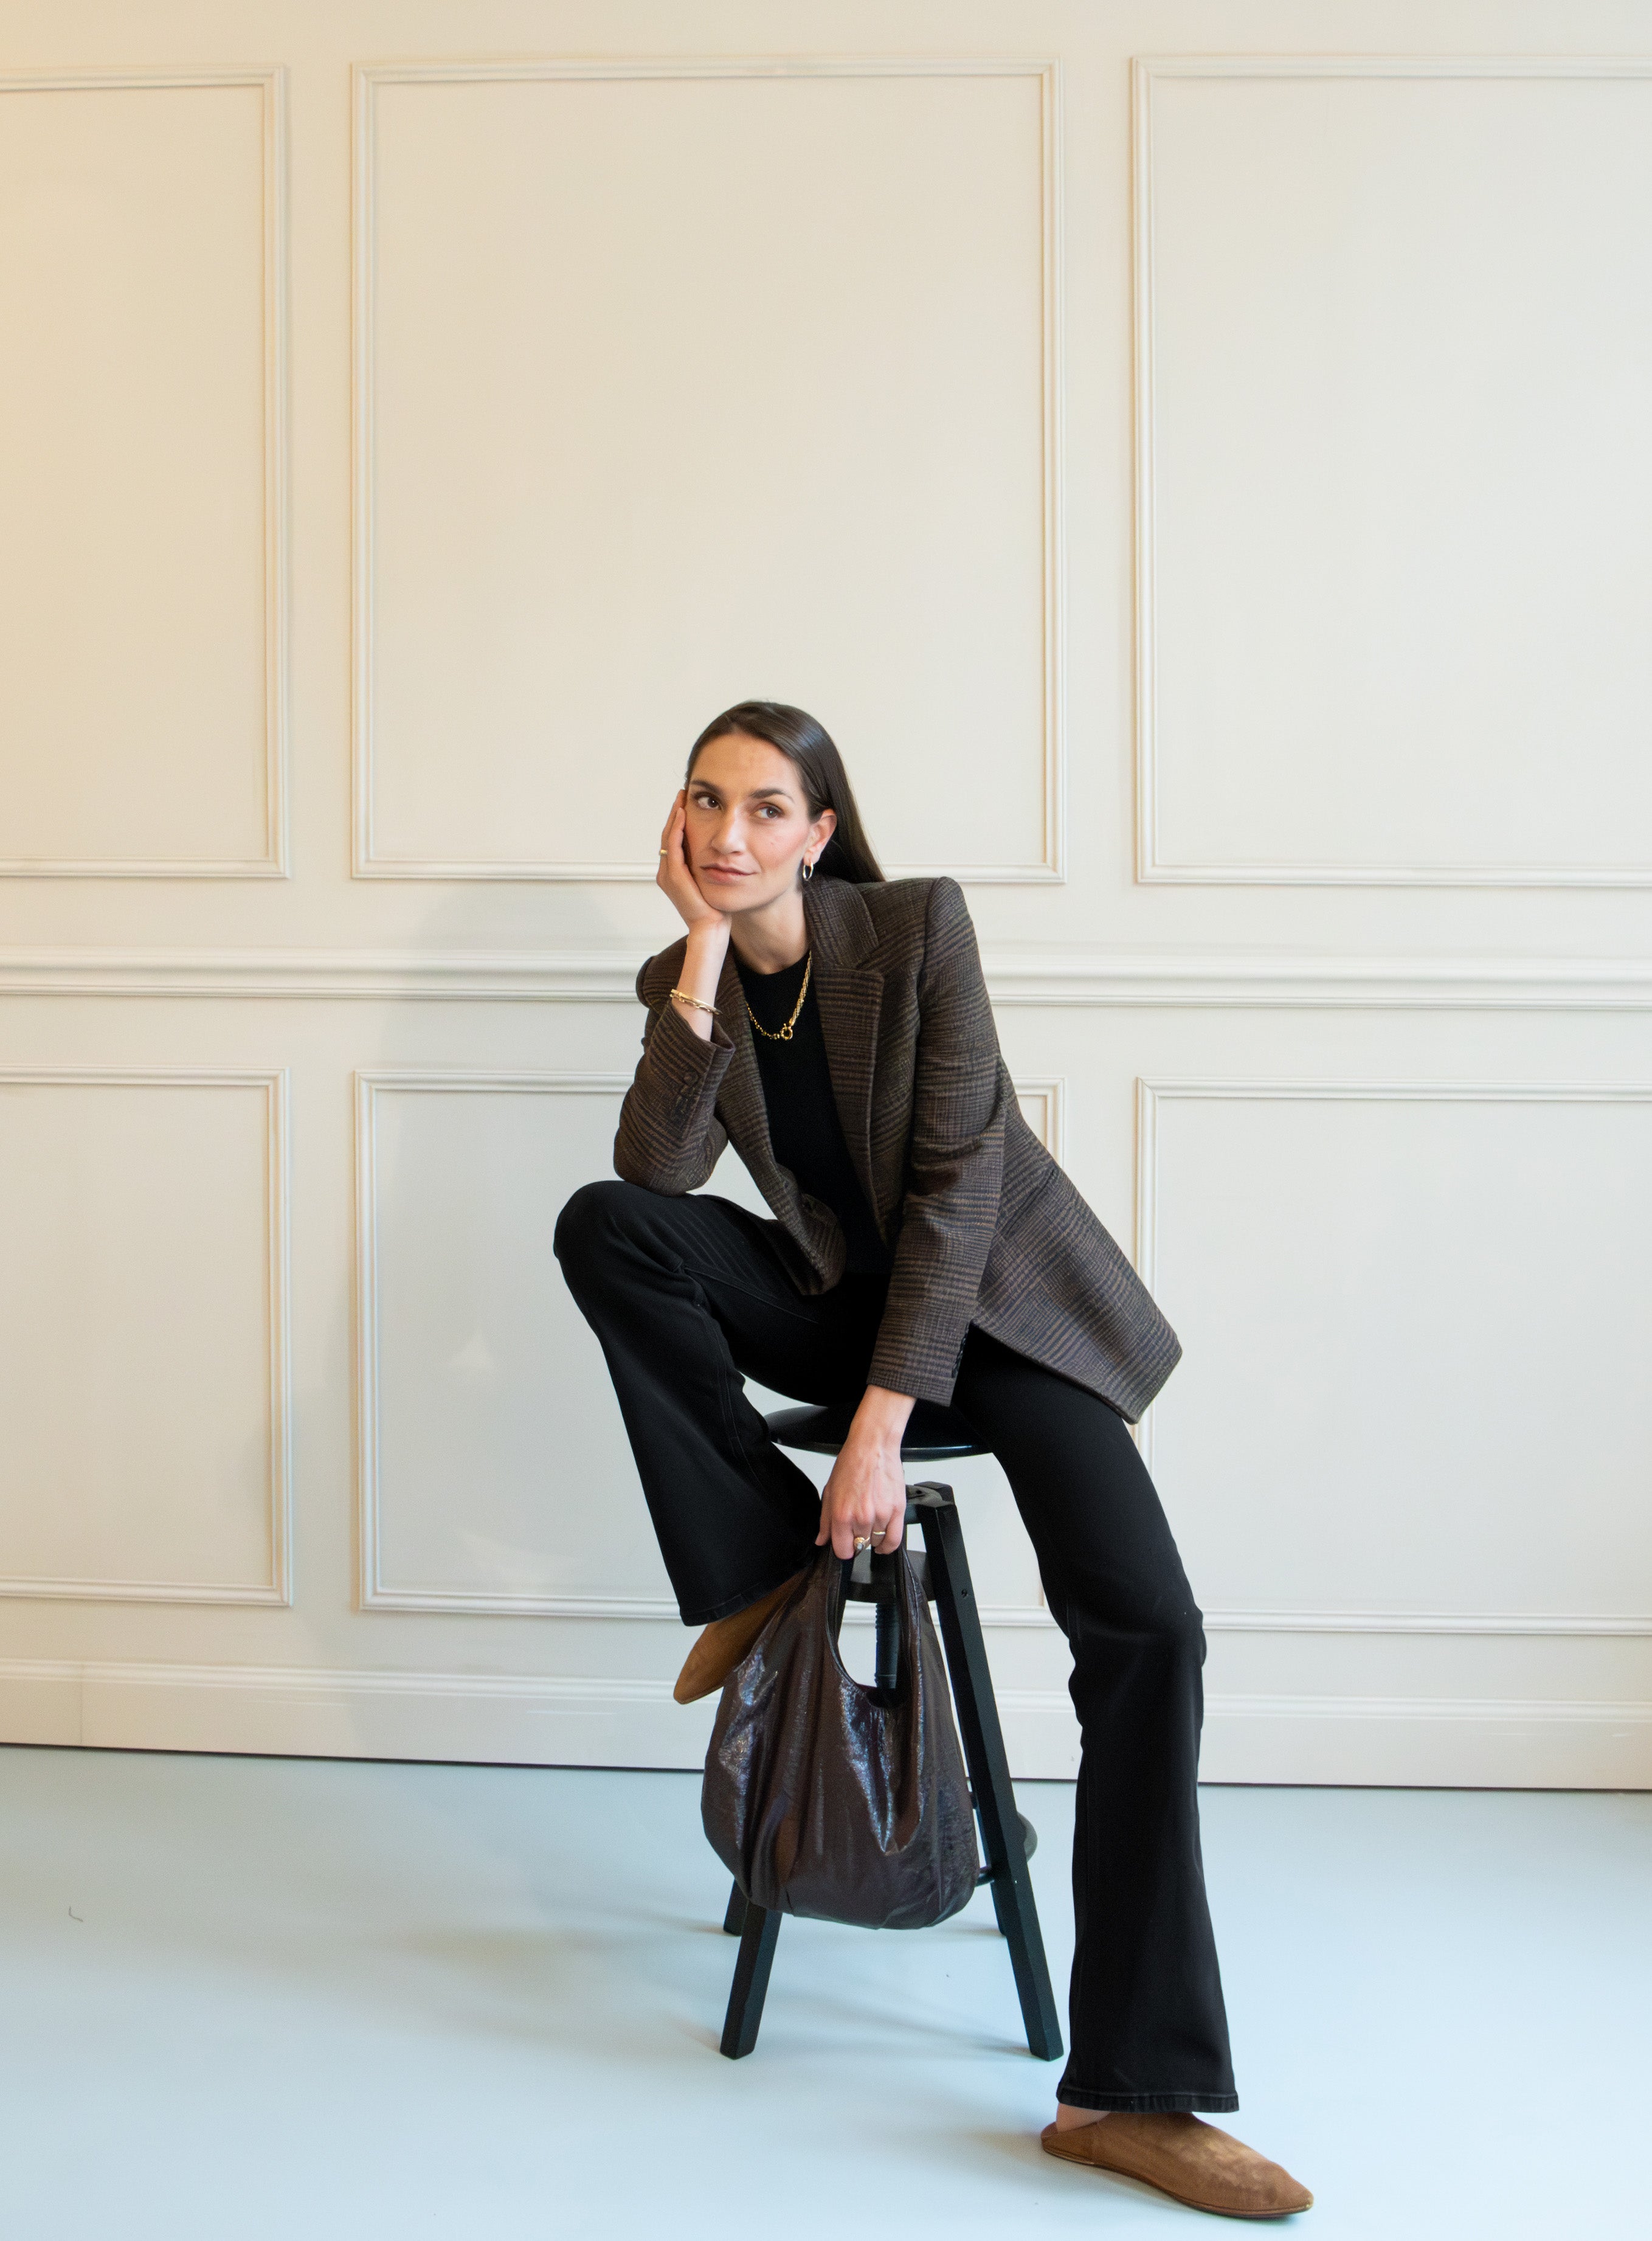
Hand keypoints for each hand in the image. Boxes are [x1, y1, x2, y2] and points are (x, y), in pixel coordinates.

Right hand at [657, 791, 728, 936]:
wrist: (711, 928)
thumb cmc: (714, 908)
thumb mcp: (710, 880)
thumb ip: (707, 864)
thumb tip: (718, 848)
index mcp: (673, 873)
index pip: (673, 840)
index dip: (678, 820)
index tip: (687, 803)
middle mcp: (666, 872)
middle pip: (667, 835)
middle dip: (674, 813)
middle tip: (682, 793)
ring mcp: (668, 875)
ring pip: (667, 837)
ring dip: (674, 816)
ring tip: (681, 798)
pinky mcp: (674, 877)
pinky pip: (672, 847)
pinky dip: (676, 830)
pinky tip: (682, 815)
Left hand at [815, 1389, 913, 1557]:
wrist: (873, 1447)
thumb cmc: (851, 1464)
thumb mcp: (829, 1492)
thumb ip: (825, 1521)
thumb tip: (821, 1541)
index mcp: (841, 1515)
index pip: (842, 1552)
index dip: (843, 1549)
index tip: (845, 1544)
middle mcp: (861, 1518)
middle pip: (860, 1547)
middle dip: (857, 1540)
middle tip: (857, 1525)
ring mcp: (881, 1516)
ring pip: (876, 1542)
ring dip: (872, 1537)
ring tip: (870, 1520)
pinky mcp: (897, 1511)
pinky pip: (894, 1540)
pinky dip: (888, 1545)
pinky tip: (883, 1543)